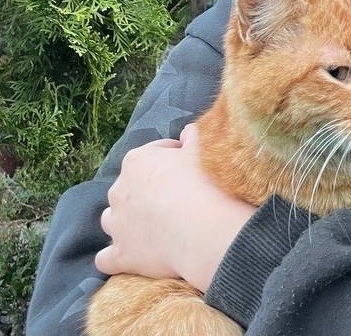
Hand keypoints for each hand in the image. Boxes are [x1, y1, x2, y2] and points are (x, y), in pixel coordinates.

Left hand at [95, 123, 255, 292]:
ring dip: (126, 222)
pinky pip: (106, 258)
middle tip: (176, 198)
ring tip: (153, 227)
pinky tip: (132, 256)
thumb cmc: (204, 183)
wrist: (202, 229)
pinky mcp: (120, 255)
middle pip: (129, 187)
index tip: (190, 167)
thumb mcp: (202, 149)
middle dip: (147, 191)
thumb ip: (193, 136)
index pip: (154, 153)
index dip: (174, 158)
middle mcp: (119, 190)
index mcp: (137, 161)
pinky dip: (116, 256)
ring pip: (112, 219)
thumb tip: (187, 131)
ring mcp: (116, 224)